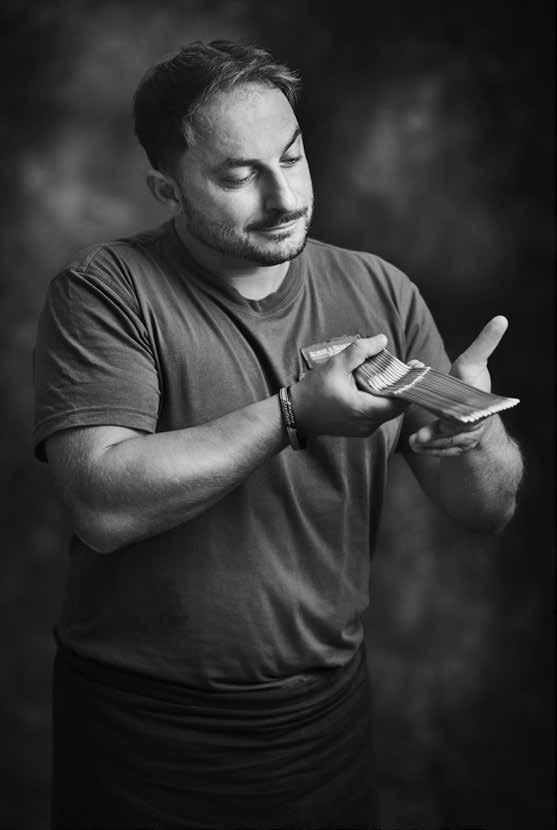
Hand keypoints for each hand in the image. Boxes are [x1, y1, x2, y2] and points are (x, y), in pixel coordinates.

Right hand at [290, 335, 407, 436]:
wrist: (295, 413)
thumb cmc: (313, 390)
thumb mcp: (336, 364)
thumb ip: (360, 350)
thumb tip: (383, 339)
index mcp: (365, 410)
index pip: (400, 402)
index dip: (410, 384)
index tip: (416, 366)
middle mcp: (368, 424)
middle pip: (396, 406)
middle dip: (402, 386)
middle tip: (406, 366)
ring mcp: (364, 429)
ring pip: (387, 411)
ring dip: (391, 393)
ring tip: (391, 373)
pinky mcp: (359, 429)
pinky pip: (377, 414)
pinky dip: (380, 400)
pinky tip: (376, 385)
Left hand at [409, 315, 508, 455]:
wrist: (479, 412)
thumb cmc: (473, 384)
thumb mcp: (475, 362)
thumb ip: (485, 343)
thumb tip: (501, 318)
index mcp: (475, 403)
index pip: (466, 406)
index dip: (456, 414)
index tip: (446, 419)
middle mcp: (471, 423)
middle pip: (453, 431)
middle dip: (437, 434)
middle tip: (418, 438)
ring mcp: (464, 437)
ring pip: (446, 444)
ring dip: (430, 444)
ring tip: (414, 443)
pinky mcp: (456, 447)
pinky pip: (443, 451)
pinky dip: (430, 450)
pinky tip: (416, 447)